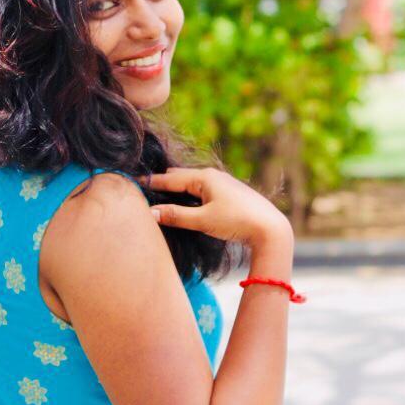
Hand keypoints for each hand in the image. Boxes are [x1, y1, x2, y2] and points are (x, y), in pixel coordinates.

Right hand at [143, 166, 291, 247]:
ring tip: (162, 191)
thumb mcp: (203, 220)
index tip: (134, 181)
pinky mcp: (230, 194)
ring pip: (193, 183)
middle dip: (163, 182)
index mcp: (204, 177)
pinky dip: (190, 193)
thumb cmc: (236, 221)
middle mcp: (213, 176)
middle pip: (181, 177)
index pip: (170, 178)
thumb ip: (177, 216)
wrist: (270, 228)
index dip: (152, 182)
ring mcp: (223, 184)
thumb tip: (152, 212)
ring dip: (177, 188)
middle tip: (145, 186)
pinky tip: (188, 200)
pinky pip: (203, 189)